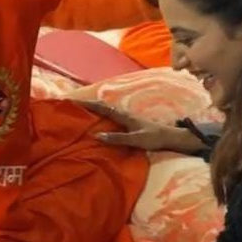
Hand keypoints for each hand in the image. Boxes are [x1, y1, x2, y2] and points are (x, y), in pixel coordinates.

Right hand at [81, 100, 206, 153]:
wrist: (169, 137)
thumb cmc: (153, 138)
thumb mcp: (135, 140)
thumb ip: (117, 138)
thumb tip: (96, 136)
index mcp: (124, 116)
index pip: (101, 108)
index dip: (87, 104)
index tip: (73, 100)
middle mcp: (124, 114)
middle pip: (102, 105)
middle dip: (87, 103)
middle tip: (72, 102)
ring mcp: (126, 117)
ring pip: (106, 109)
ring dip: (93, 107)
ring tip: (81, 107)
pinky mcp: (128, 122)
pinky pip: (110, 115)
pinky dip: (101, 113)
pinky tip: (98, 117)